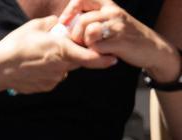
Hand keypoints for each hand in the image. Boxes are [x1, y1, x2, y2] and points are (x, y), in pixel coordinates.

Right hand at [0, 16, 117, 94]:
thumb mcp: (35, 26)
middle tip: (60, 47)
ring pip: (64, 70)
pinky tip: (33, 67)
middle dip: (74, 54)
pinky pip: (52, 78)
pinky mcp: (43, 87)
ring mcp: (52, 79)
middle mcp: (61, 67)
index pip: (91, 57)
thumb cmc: (15, 45)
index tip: (113, 59)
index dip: (104, 58)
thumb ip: (53, 24)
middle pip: (77, 61)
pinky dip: (47, 72)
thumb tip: (60, 23)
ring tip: (39, 57)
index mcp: (62, 50)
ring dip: (58, 63)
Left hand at [62, 0, 181, 80]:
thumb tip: (65, 26)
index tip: (65, 23)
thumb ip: (93, 19)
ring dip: (84, 43)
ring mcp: (118, 26)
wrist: (152, 48)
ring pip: (89, 31)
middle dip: (74, 36)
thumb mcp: (111, 20)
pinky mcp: (120, 42)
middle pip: (82, 20)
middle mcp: (113, 12)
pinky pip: (96, 47)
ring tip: (91, 48)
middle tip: (79, 45)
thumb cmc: (125, 36)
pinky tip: (100, 55)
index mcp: (109, 6)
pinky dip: (93, 53)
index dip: (70, 10)